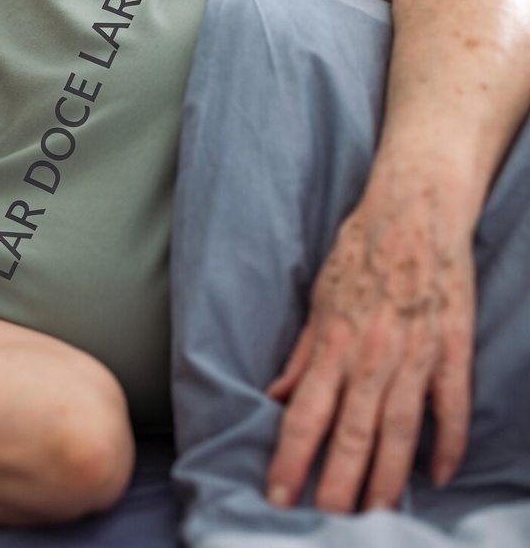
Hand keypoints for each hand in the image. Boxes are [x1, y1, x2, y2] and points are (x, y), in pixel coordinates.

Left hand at [264, 162, 476, 512]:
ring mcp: (416, 357)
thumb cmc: (359, 254)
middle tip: (324, 523)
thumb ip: (301, 354)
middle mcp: (371, 358)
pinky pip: (451, 407)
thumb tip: (277, 395)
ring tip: (373, 516)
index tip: (277, 494)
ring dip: (385, 477)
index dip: (291, 459)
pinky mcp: (452, 350)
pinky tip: (438, 476)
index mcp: (333, 346)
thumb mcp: (317, 300)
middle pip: (351, 435)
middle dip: (335, 485)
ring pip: (398, 432)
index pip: (305, 416)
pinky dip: (447, 443)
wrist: (414, 212)